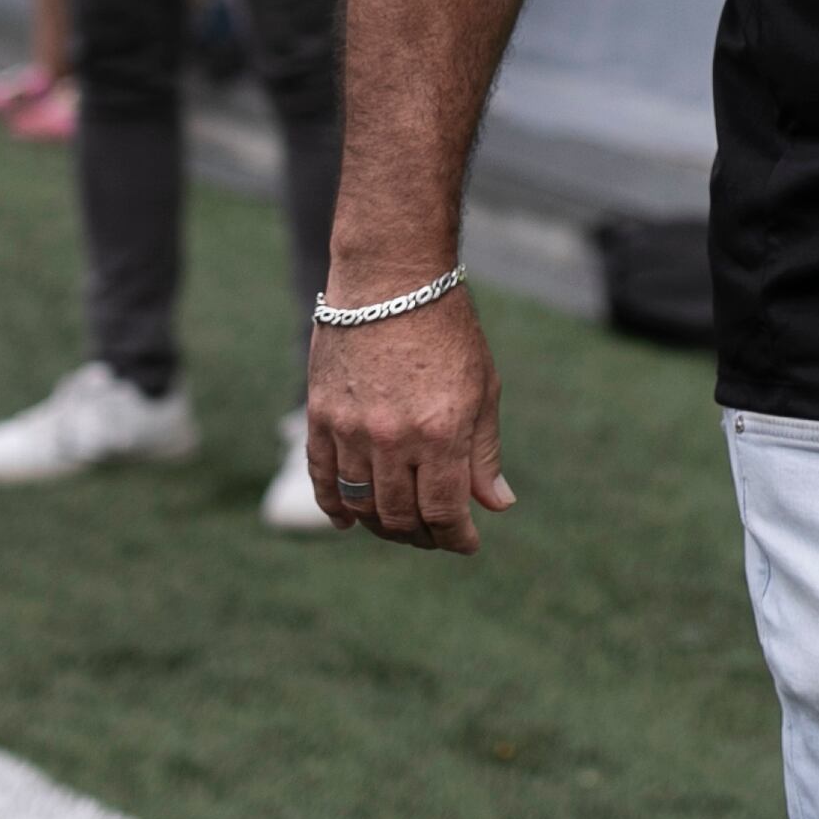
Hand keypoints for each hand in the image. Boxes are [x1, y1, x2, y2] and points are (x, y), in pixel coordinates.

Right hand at [304, 285, 514, 552]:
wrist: (390, 276)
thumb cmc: (446, 327)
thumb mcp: (483, 387)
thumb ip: (484, 452)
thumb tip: (496, 506)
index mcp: (441, 431)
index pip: (445, 511)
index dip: (457, 537)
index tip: (466, 542)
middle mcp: (393, 437)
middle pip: (400, 516)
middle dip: (422, 536)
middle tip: (435, 535)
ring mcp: (352, 428)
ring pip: (361, 504)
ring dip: (381, 525)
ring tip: (399, 526)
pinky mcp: (322, 414)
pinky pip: (322, 476)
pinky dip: (333, 506)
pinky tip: (347, 520)